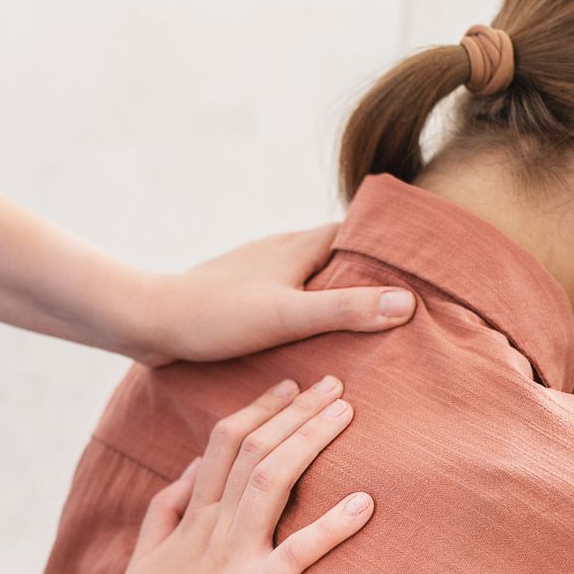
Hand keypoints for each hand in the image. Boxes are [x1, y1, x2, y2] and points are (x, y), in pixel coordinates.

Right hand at [111, 375, 371, 573]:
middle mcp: (212, 529)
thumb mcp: (143, 560)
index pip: (222, 445)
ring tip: (346, 412)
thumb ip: (164, 511)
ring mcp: (233, 559)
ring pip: (272, 480)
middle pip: (253, 450)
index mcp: (190, 519)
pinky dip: (333, 525)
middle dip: (294, 410)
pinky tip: (366, 503)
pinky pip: (298, 552)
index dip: (258, 409)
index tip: (289, 386)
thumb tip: (187, 470)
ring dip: (311, 440)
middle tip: (333, 382)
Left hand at [130, 226, 416, 364]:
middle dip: (369, 275)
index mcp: (299, 245)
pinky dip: (308, 312)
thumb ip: (346, 309)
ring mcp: (260, 273)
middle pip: (339, 256)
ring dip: (337, 296)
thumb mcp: (289, 315)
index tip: (425, 267)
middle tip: (407, 306)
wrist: (148, 322)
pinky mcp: (241, 297)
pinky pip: (288, 297)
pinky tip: (312, 341)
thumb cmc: (217, 315)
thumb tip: (407, 303)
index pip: (359, 232)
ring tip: (368, 329)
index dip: (390, 246)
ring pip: (312, 277)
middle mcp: (281, 250)